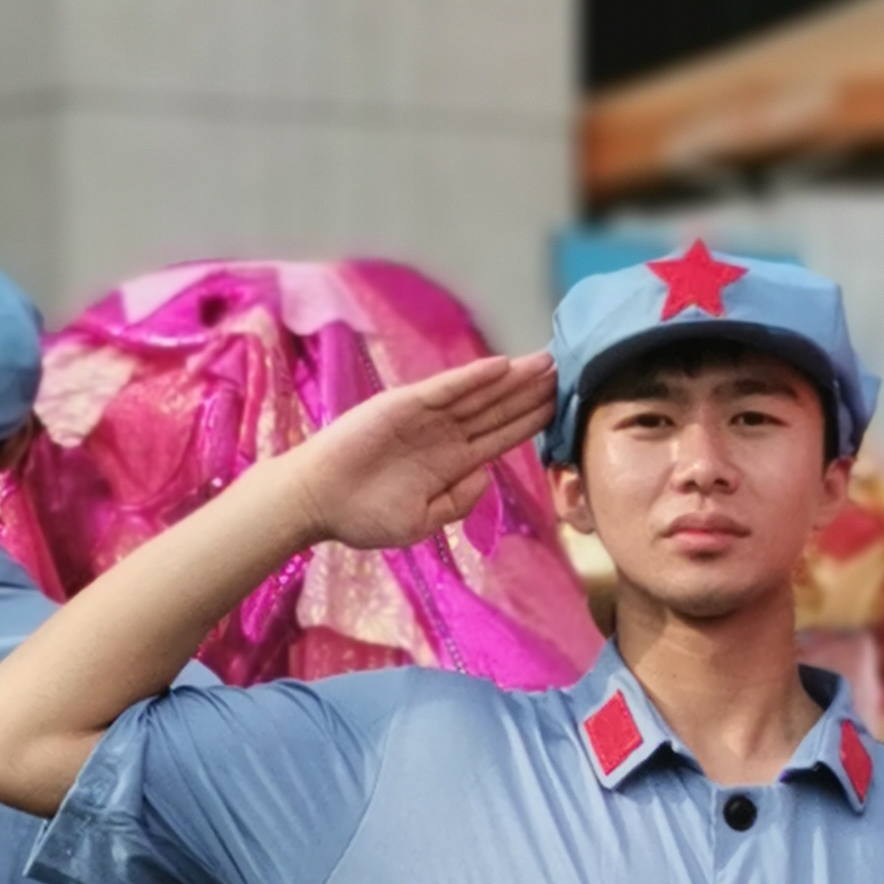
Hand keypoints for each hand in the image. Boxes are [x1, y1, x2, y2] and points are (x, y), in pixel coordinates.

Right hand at [286, 354, 557, 554]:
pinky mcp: (403, 405)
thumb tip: (485, 476)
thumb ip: (457, 501)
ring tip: (544, 362)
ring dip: (511, 378)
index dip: (530, 422)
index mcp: (451, 464)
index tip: (560, 407)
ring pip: (478, 395)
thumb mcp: (421, 521)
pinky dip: (472, 378)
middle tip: (565, 371)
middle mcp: (443, 436)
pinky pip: (445, 389)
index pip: (499, 437)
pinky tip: (501, 367)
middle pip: (496, 410)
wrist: (318, 503)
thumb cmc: (362, 516)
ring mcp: (424, 418)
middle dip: (530, 393)